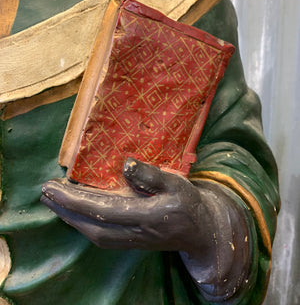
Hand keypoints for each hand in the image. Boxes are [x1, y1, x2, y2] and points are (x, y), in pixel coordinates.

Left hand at [41, 158, 212, 260]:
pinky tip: (73, 214)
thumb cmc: (188, 203)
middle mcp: (135, 231)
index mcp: (147, 215)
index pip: (104, 209)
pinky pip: (99, 237)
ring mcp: (131, 240)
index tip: (55, 186)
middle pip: (92, 224)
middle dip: (65, 208)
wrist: (199, 232)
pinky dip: (81, 225)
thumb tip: (125, 164)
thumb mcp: (177, 183)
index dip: (77, 199)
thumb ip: (152, 175)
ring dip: (70, 217)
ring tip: (53, 202)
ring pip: (93, 234)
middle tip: (45, 192)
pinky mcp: (129, 243)